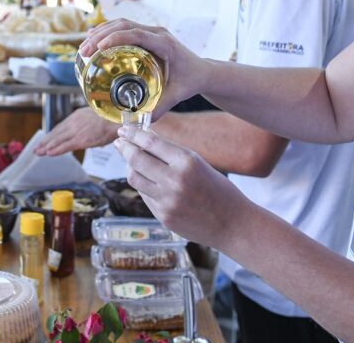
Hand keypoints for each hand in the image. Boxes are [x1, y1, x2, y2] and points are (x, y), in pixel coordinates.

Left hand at [35, 107, 118, 155]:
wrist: (118, 119)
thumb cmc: (112, 118)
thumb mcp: (96, 117)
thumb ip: (90, 125)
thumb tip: (90, 132)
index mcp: (78, 115)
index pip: (61, 126)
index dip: (52, 134)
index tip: (45, 140)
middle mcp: (75, 122)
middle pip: (56, 133)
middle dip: (45, 141)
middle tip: (37, 148)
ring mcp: (77, 131)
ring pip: (58, 140)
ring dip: (46, 147)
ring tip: (38, 152)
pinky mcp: (81, 139)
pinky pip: (65, 146)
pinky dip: (56, 150)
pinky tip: (49, 153)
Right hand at [79, 19, 205, 117]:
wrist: (202, 71)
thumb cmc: (190, 82)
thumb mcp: (176, 96)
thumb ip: (158, 109)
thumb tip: (136, 123)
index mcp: (164, 44)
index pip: (137, 35)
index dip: (116, 38)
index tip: (99, 47)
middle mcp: (158, 33)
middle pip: (124, 25)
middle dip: (101, 35)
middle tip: (84, 51)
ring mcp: (153, 31)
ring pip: (122, 23)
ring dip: (101, 32)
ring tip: (84, 47)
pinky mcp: (148, 34)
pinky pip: (125, 27)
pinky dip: (108, 32)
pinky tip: (94, 41)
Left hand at [113, 124, 239, 246]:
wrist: (233, 224)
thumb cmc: (218, 190)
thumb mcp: (199, 164)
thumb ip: (171, 153)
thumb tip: (143, 139)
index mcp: (187, 162)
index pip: (150, 142)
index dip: (133, 133)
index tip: (123, 129)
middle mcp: (174, 180)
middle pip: (136, 159)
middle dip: (124, 147)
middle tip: (120, 142)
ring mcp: (167, 201)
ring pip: (134, 178)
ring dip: (129, 167)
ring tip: (131, 161)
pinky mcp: (163, 217)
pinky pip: (145, 195)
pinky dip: (143, 185)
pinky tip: (148, 181)